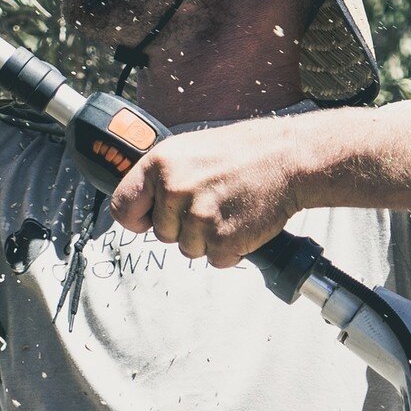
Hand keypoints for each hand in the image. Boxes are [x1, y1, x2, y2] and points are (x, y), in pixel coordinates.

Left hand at [109, 117, 306, 266]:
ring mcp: (198, 217)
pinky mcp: (222, 239)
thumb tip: (142, 201)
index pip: (123, 207)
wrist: (288, 158)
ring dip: (208, 239)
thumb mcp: (190, 150)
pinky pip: (215, 260)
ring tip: (229, 209)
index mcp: (160, 164)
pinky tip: (241, 222)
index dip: (136, 219)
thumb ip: (162, 177)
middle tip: (212, 203)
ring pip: (188, 249)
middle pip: (161, 234)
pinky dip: (229, 249)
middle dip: (184, 227)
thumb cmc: (244, 152)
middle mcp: (174, 190)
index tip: (147, 221)